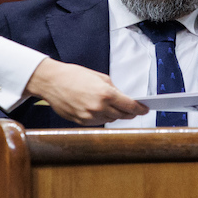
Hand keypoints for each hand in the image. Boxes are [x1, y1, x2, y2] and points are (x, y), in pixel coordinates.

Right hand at [24, 59, 147, 125]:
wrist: (51, 82)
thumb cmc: (73, 76)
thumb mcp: (99, 77)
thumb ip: (113, 88)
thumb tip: (123, 98)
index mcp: (105, 94)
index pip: (130, 106)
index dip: (140, 109)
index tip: (145, 109)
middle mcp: (99, 107)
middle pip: (122, 115)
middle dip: (130, 112)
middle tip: (133, 109)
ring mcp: (90, 117)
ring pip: (111, 120)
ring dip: (115, 114)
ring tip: (112, 106)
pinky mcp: (82, 122)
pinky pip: (98, 122)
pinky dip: (102, 117)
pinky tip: (99, 109)